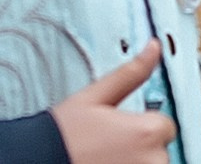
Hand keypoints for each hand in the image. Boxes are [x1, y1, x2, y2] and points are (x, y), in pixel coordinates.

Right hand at [52, 42, 178, 163]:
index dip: (140, 127)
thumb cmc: (61, 137)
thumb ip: (131, 73)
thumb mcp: (94, 97)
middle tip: (105, 148)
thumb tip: (154, 47)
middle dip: (137, 148)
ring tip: (102, 160)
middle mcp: (153, 161)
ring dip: (132, 162)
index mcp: (148, 132)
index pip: (165, 127)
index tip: (117, 132)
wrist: (35, 162)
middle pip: (158, 150)